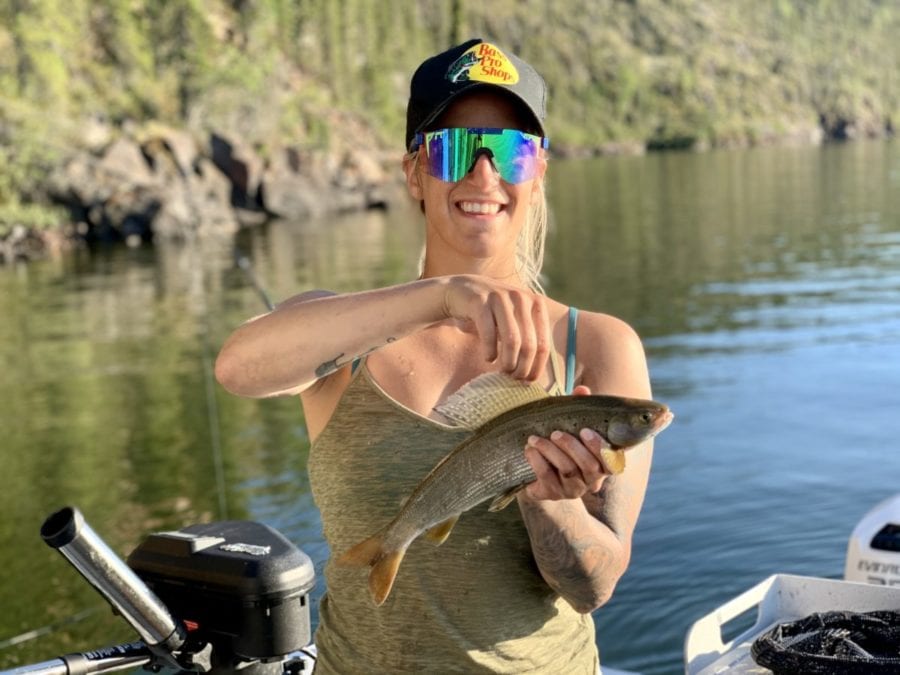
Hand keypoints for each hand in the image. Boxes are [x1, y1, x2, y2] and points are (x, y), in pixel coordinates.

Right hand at [442, 275, 550, 380]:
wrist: (462, 291)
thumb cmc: (493, 312)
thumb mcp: (516, 318)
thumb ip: (529, 336)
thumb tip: (537, 372)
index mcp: (536, 302)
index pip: (543, 343)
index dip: (537, 367)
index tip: (528, 381)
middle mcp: (521, 298)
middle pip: (529, 345)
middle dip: (522, 368)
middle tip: (513, 378)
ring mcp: (500, 297)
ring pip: (512, 340)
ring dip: (508, 362)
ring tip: (502, 371)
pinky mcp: (480, 301)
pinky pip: (489, 333)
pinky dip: (490, 351)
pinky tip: (488, 358)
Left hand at [522, 385, 614, 499]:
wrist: (535, 468)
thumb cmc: (560, 443)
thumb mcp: (571, 425)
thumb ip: (580, 408)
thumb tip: (582, 390)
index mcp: (602, 463)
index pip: (611, 462)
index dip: (600, 447)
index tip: (584, 431)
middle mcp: (591, 480)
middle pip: (589, 466)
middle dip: (572, 447)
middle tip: (555, 433)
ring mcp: (572, 490)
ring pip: (567, 472)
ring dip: (550, 452)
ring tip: (534, 438)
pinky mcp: (553, 494)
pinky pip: (547, 478)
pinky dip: (537, 461)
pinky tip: (529, 449)